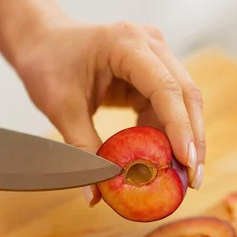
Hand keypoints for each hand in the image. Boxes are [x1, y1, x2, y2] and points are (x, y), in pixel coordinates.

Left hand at [15, 19, 205, 204]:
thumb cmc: (48, 64)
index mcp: (127, 44)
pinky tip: (164, 160)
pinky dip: (168, 135)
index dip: (180, 128)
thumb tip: (95, 196)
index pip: (165, 89)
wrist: (42, 40)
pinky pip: (169, 107)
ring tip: (184, 177)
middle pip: (186, 95)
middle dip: (193, 140)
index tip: (187, 162)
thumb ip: (82, 150)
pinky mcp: (153, 73)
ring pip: (184, 102)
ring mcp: (155, 56)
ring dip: (186, 140)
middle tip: (193, 180)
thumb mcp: (61, 109)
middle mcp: (150, 44)